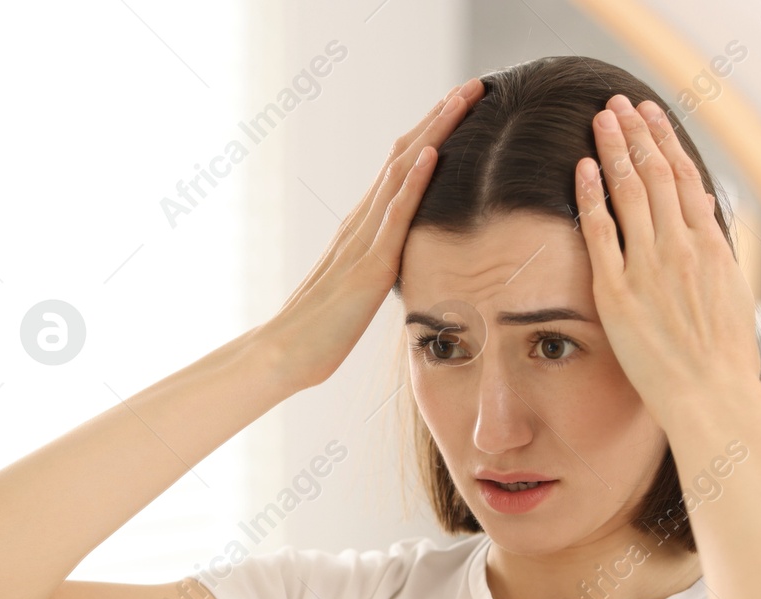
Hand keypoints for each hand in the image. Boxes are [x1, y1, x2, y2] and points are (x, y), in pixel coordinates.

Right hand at [254, 77, 484, 390]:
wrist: (286, 353)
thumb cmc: (322, 330)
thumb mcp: (362, 290)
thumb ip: (383, 267)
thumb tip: (405, 262)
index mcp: (363, 228)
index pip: (402, 167)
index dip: (432, 133)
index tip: (462, 105)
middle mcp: (361, 222)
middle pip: (404, 155)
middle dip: (441, 117)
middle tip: (474, 84)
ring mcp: (362, 241)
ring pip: (401, 172)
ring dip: (435, 132)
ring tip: (463, 100)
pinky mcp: (367, 266)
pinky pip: (393, 217)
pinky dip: (414, 182)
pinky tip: (432, 155)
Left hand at [574, 94, 760, 426]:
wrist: (712, 396)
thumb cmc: (723, 359)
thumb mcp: (730, 294)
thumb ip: (712, 248)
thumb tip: (702, 208)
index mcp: (711, 246)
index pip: (685, 179)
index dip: (664, 142)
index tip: (650, 117)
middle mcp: (681, 248)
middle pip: (656, 174)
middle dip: (635, 134)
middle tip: (617, 104)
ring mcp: (649, 268)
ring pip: (630, 193)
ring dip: (613, 150)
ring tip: (599, 119)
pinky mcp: (618, 292)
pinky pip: (601, 234)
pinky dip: (592, 197)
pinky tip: (582, 168)